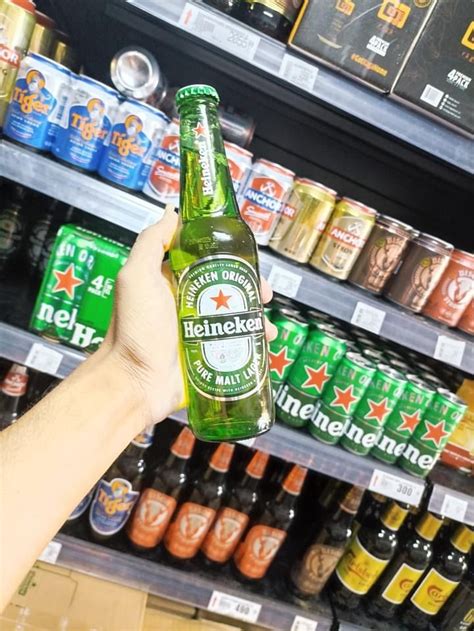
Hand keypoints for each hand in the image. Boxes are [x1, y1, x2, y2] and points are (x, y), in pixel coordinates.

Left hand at [103, 209, 275, 422]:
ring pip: (239, 318)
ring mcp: (202, 332)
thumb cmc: (134, 330)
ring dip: (258, 318)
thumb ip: (152, 243)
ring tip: (267, 327)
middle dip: (253, 290)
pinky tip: (265, 344)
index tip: (248, 260)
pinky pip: (239, 345)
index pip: (209, 261)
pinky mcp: (212, 356)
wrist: (135, 383)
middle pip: (230, 289)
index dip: (231, 258)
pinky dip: (255, 343)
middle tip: (266, 295)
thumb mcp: (136, 277)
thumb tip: (172, 212)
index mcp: (173, 282)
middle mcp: (190, 305)